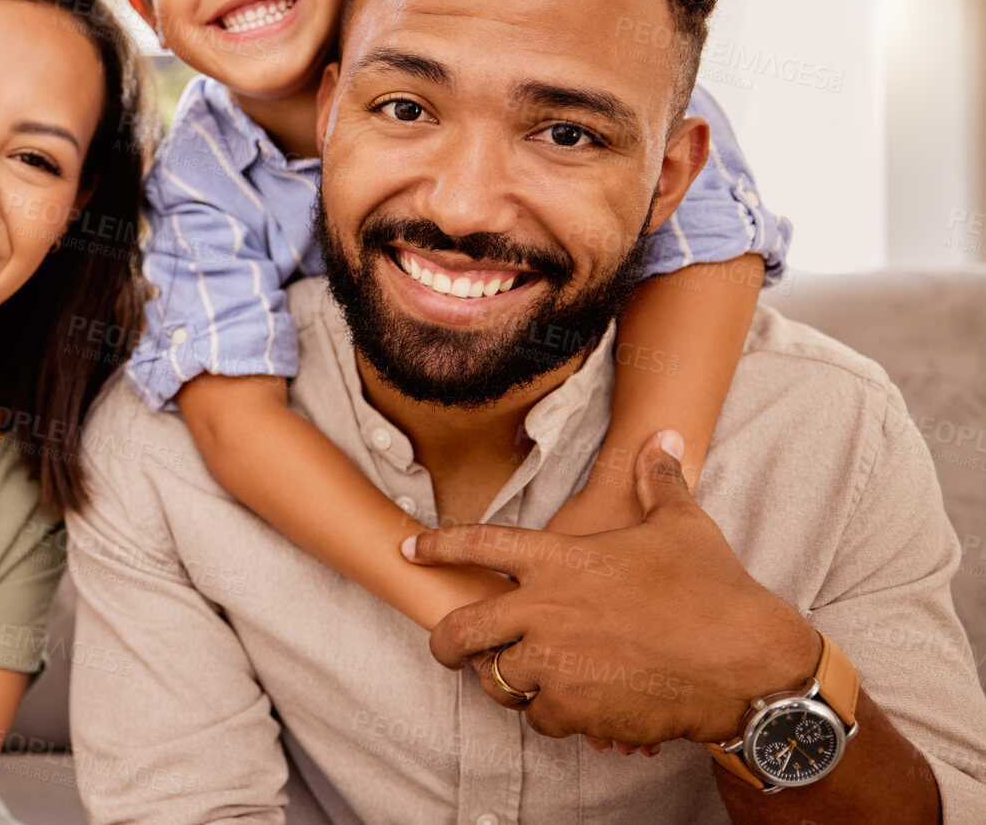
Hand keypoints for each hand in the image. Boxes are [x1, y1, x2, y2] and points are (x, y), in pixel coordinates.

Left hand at [405, 431, 821, 747]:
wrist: (747, 662)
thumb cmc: (715, 589)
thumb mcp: (683, 525)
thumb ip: (658, 483)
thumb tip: (665, 439)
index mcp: (560, 560)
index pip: (478, 544)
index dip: (438, 546)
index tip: (410, 550)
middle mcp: (544, 610)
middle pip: (458, 630)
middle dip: (445, 642)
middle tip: (448, 647)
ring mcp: (555, 662)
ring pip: (495, 680)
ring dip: (504, 681)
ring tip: (521, 679)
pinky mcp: (575, 707)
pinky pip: (537, 718)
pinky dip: (548, 715)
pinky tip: (571, 707)